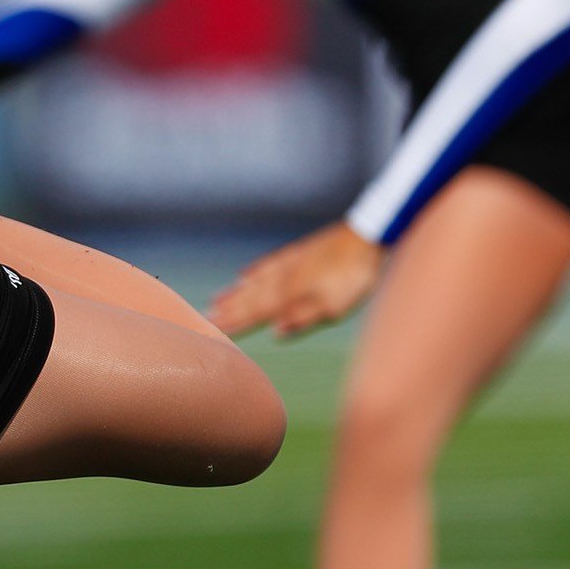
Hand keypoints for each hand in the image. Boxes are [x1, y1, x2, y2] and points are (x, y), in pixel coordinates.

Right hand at [209, 222, 384, 339]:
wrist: (367, 236)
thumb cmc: (353, 277)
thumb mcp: (334, 306)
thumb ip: (302, 318)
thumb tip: (275, 332)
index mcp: (290, 294)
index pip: (256, 312)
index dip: (234, 322)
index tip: (210, 328)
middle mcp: (283, 278)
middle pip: (250, 297)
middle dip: (227, 308)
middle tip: (202, 316)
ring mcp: (289, 263)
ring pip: (255, 281)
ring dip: (235, 291)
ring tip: (216, 298)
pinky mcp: (299, 253)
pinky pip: (268, 265)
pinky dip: (254, 271)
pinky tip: (245, 274)